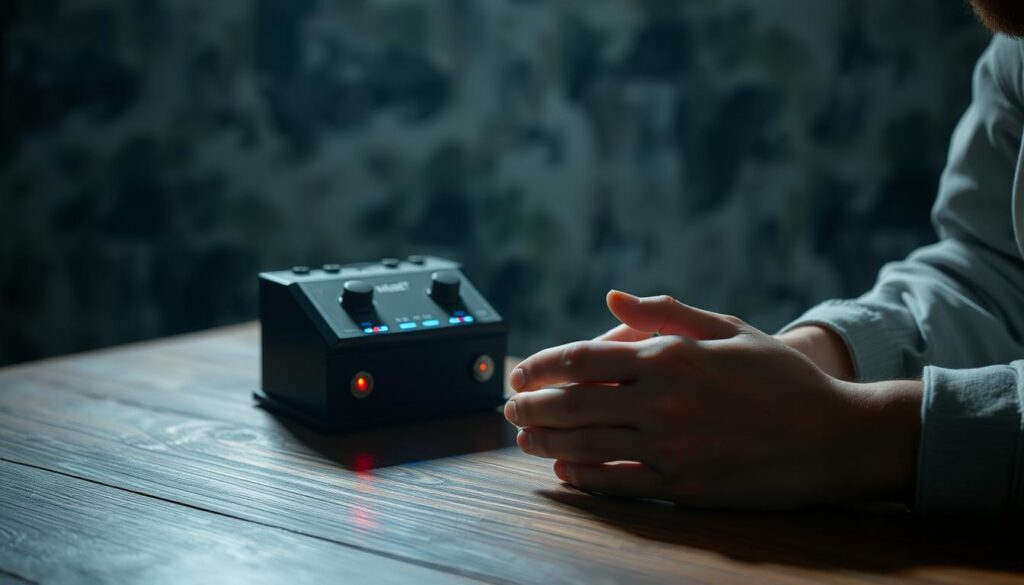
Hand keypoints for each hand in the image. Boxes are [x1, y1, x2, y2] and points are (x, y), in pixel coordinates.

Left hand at [505, 291, 920, 508]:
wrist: (834, 436)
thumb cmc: (781, 377)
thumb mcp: (729, 329)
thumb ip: (666, 313)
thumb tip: (612, 297)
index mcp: (671, 356)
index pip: (583, 357)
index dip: (541, 365)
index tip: (519, 371)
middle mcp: (663, 400)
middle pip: (573, 403)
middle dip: (531, 405)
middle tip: (508, 407)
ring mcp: (671, 446)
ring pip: (586, 445)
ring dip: (545, 442)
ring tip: (523, 438)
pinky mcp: (683, 486)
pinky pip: (617, 482)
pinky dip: (583, 477)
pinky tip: (564, 471)